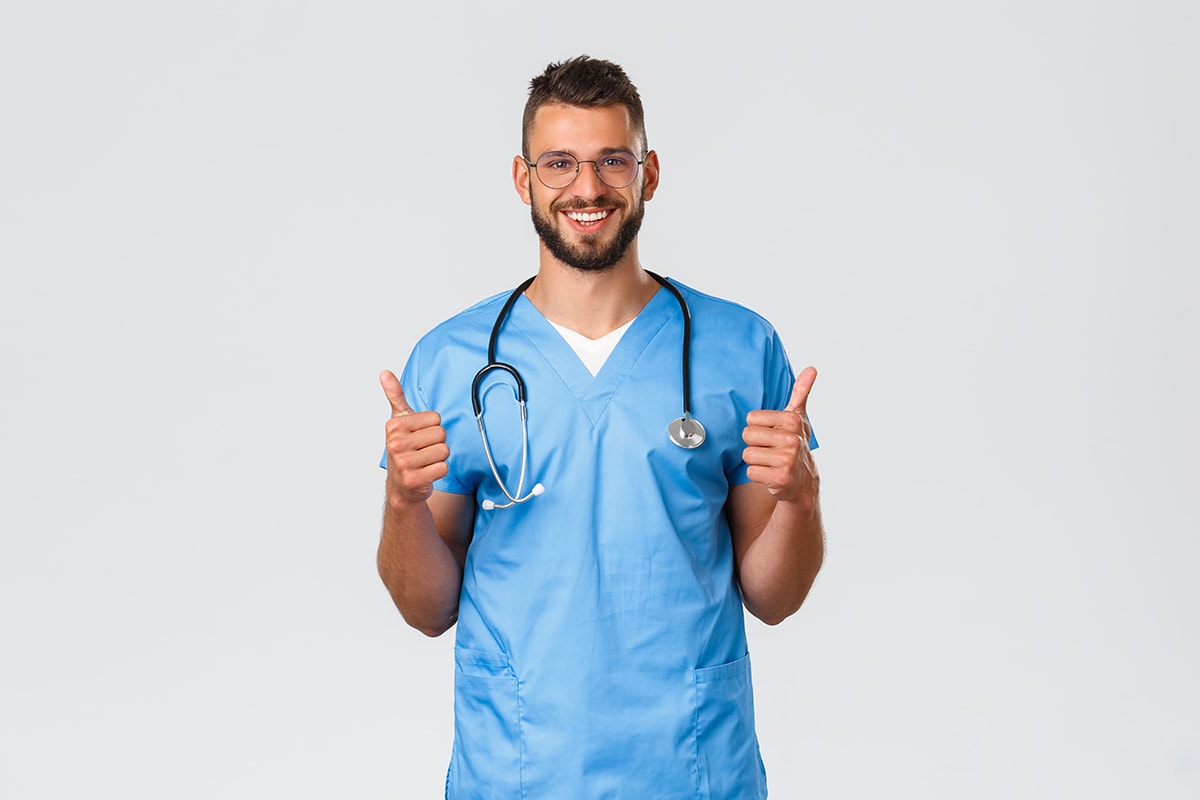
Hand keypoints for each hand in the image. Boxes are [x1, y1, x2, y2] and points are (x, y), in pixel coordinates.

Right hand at [380, 370, 449, 506]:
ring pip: (444, 451)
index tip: (418, 437)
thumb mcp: (399, 421)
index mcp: (394, 426)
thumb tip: (385, 372)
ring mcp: (403, 463)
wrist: (401, 485)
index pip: (435, 418)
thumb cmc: (404, 450)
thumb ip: (395, 396)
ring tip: (425, 462)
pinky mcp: (414, 479)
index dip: (432, 428)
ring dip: (439, 458)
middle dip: (437, 443)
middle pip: (441, 434)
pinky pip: (443, 467)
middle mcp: (395, 443)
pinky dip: (439, 471)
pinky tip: (426, 473)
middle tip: (423, 451)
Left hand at [742, 366, 819, 509]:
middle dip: (756, 444)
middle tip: (771, 450)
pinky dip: (758, 475)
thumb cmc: (794, 444)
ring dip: (756, 460)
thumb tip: (811, 368)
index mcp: (793, 420)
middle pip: (747, 435)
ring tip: (771, 462)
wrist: (804, 481)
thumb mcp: (798, 418)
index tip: (774, 434)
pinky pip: (750, 471)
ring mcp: (787, 459)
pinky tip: (771, 474)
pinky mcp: (780, 478)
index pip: (751, 418)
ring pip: (747, 454)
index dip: (759, 428)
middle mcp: (792, 439)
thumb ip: (801, 392)